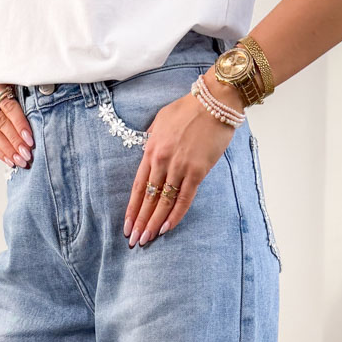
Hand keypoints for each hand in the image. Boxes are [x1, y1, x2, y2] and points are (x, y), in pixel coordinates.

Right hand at [0, 68, 34, 167]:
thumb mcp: (9, 81)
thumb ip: (22, 95)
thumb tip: (40, 117)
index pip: (8, 106)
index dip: (20, 124)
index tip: (30, 139)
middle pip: (0, 122)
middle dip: (15, 141)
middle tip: (27, 155)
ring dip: (8, 150)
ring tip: (20, 161)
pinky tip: (9, 160)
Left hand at [124, 67, 245, 246]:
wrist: (214, 100)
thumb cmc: (188, 108)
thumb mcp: (161, 120)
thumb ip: (153, 140)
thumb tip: (149, 154)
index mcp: (151, 150)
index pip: (139, 186)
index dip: (132, 208)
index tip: (127, 225)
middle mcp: (162, 161)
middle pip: (149, 198)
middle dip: (140, 221)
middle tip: (134, 241)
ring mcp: (180, 167)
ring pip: (164, 202)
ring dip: (154, 223)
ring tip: (146, 240)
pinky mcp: (198, 171)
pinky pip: (184, 198)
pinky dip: (175, 215)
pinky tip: (166, 229)